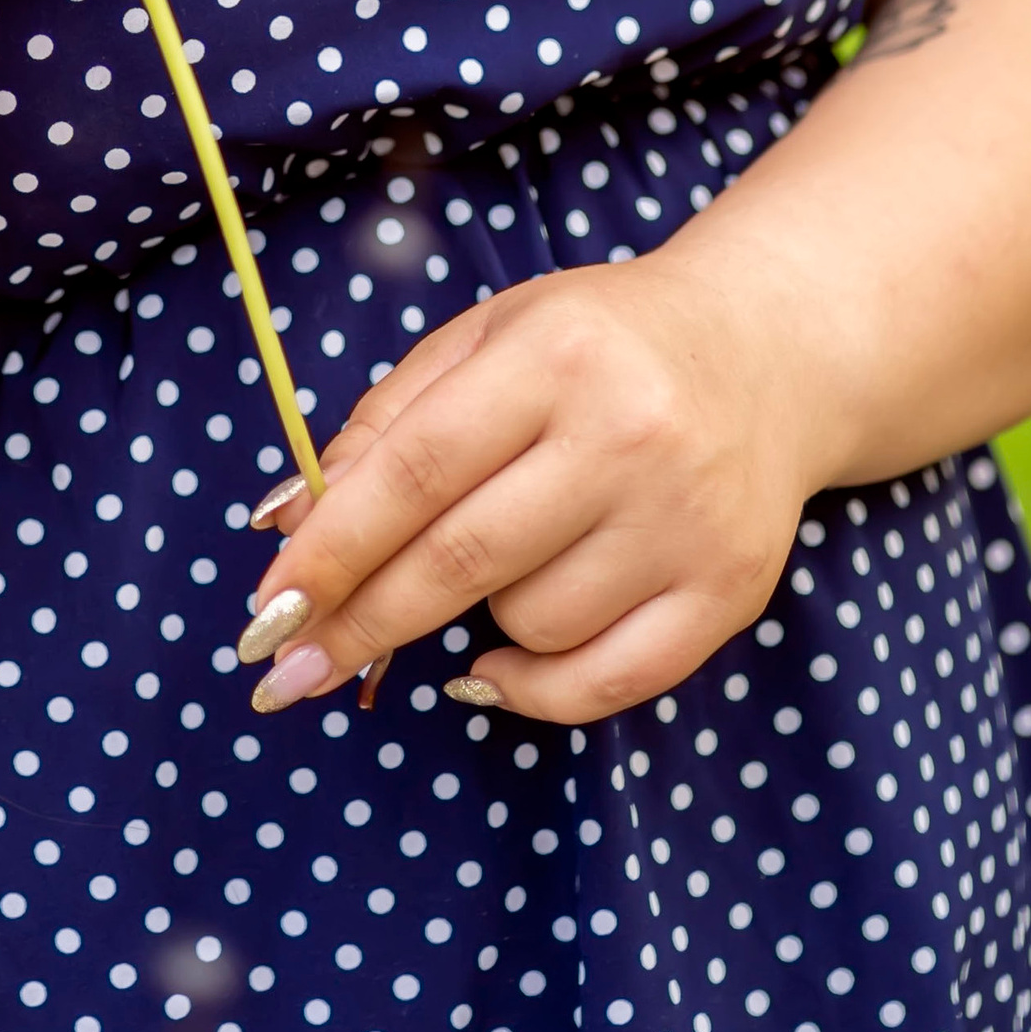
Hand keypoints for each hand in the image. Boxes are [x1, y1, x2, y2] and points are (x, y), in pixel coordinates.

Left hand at [232, 249, 817, 724]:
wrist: (765, 351)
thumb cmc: (595, 345)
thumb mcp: (484, 341)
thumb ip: (383, 425)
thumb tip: (286, 527)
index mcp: (554, 355)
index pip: (416, 471)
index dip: (332, 550)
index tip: (265, 611)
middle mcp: (628, 435)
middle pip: (461, 560)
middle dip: (358, 624)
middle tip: (285, 669)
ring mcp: (686, 520)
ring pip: (528, 624)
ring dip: (473, 620)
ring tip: (497, 560)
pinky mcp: (730, 589)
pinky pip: (606, 683)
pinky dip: (531, 689)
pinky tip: (492, 664)